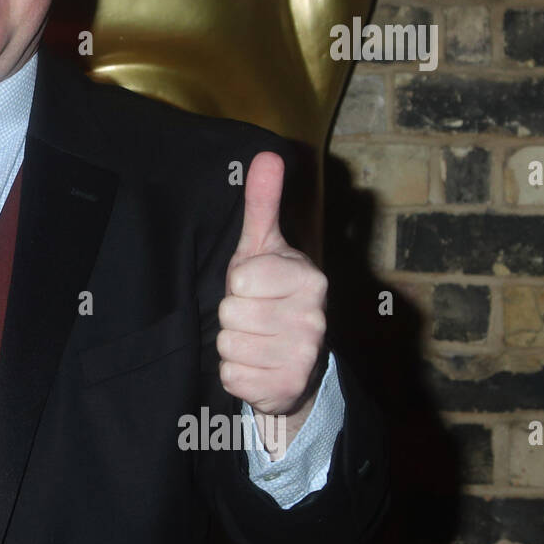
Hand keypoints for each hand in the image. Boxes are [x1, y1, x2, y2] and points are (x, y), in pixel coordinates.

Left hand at [216, 151, 327, 417]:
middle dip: (232, 314)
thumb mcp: (263, 247)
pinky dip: (235, 372)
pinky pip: (231, 376)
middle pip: (230, 312)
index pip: (239, 278)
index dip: (237, 283)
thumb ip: (262, 203)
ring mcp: (303, 358)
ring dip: (233, 343)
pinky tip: (255, 365)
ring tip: (255, 338)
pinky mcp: (285, 389)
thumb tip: (267, 154)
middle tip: (254, 314)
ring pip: (228, 344)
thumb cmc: (270, 293)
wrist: (294, 358)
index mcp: (310, 278)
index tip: (255, 286)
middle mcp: (315, 319)